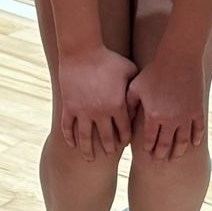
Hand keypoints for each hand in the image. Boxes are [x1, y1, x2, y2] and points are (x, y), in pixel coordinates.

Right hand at [57, 45, 134, 159]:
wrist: (81, 51)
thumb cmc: (108, 59)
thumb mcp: (129, 71)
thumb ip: (136, 89)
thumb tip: (143, 103)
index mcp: (117, 106)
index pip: (124, 131)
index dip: (125, 139)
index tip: (124, 143)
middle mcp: (100, 112)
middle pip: (106, 139)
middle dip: (110, 149)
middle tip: (110, 153)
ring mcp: (82, 111)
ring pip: (85, 138)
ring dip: (88, 151)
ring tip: (90, 159)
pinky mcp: (68, 106)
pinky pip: (68, 127)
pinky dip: (69, 138)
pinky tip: (72, 145)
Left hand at [127, 49, 204, 160]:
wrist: (179, 58)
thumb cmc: (154, 70)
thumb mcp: (136, 86)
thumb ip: (129, 105)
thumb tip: (125, 120)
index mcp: (153, 116)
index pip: (149, 140)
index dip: (148, 149)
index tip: (147, 154)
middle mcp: (170, 120)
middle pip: (166, 145)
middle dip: (162, 155)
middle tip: (160, 161)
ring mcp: (186, 117)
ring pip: (183, 142)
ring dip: (178, 152)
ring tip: (175, 157)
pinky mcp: (198, 111)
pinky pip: (198, 130)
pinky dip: (195, 139)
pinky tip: (193, 144)